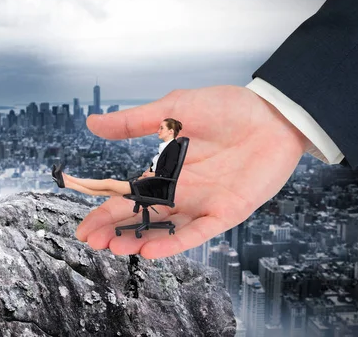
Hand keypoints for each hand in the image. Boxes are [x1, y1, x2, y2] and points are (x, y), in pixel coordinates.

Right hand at [75, 86, 309, 258]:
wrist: (272, 113)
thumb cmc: (226, 108)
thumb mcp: (172, 110)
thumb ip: (133, 122)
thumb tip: (92, 123)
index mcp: (165, 170)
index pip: (127, 196)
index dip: (105, 211)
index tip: (84, 226)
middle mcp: (180, 191)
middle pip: (141, 216)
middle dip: (115, 230)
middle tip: (92, 242)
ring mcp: (202, 203)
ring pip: (165, 229)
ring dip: (139, 241)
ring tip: (115, 249)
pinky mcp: (225, 211)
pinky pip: (197, 232)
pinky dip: (174, 242)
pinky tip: (150, 251)